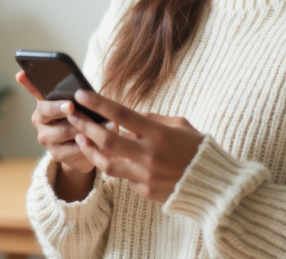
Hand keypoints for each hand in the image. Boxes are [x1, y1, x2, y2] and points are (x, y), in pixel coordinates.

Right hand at [15, 71, 102, 173]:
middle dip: (59, 107)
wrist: (84, 151)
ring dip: (87, 127)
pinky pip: (74, 148)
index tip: (22, 74)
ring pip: (65, 130)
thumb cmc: (82, 120)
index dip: (27, 82)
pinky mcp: (56, 154)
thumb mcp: (80, 106)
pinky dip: (89, 144)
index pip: (34, 89)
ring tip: (109, 123)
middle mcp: (40, 120)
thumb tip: (86, 93)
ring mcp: (46, 139)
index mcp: (44, 104)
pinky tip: (102, 141)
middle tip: (71, 106)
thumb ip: (78, 99)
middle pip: (46, 111)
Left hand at [68, 89, 203, 203]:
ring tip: (81, 138)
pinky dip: (117, 166)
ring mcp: (145, 174)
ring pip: (106, 163)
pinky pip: (123, 177)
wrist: (212, 185)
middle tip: (73, 116)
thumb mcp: (180, 125)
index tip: (82, 95)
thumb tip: (129, 117)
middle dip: (85, 126)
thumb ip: (152, 119)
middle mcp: (149, 154)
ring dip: (90, 149)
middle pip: (106, 139)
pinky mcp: (144, 190)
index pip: (121, 114)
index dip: (99, 103)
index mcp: (158, 132)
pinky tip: (113, 159)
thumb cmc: (197, 149)